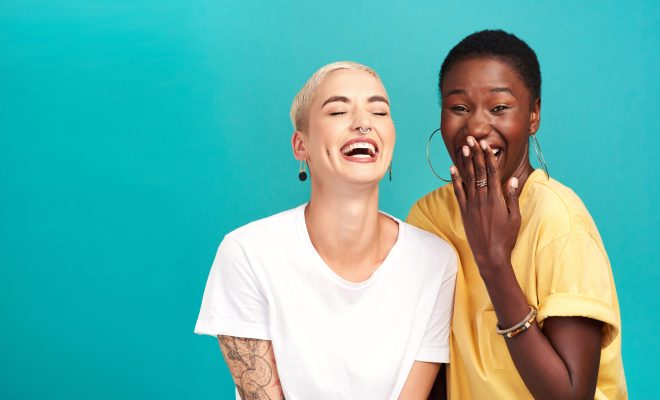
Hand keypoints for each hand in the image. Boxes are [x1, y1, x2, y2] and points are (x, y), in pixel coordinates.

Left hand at [450, 136, 520, 273]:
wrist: (490, 255)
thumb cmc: (506, 237)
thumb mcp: (515, 217)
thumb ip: (512, 197)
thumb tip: (512, 179)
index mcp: (496, 198)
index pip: (492, 172)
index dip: (488, 157)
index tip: (486, 145)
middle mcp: (482, 199)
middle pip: (478, 171)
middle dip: (475, 154)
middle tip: (471, 139)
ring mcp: (471, 204)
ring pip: (467, 179)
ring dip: (465, 162)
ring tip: (462, 148)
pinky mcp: (464, 211)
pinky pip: (458, 192)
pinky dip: (455, 179)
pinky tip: (452, 168)